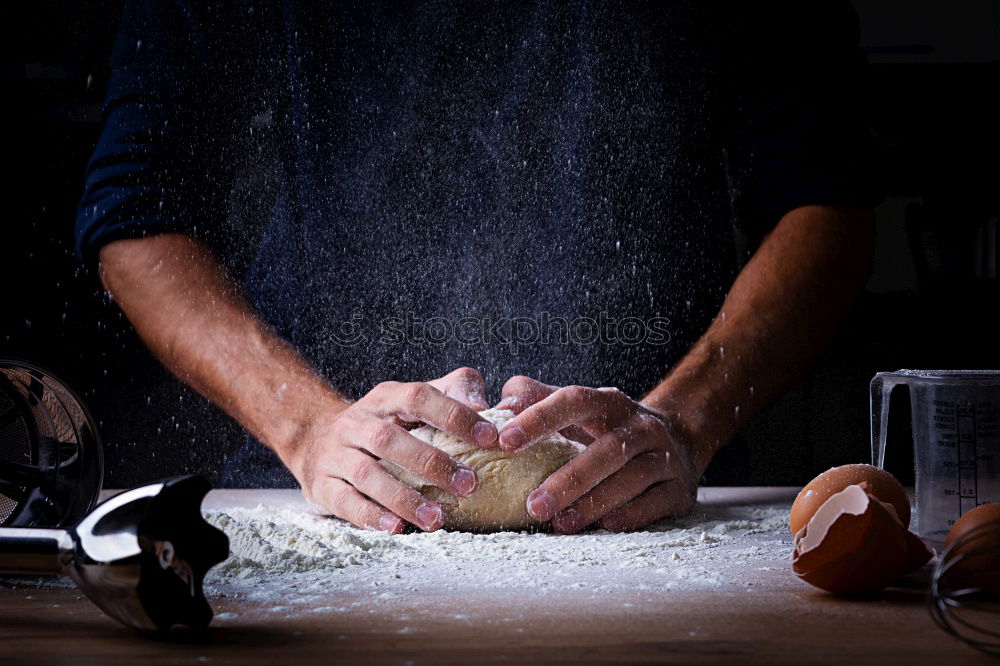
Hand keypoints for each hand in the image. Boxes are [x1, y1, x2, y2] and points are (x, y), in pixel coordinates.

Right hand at [283, 368, 497, 532]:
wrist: (314, 439)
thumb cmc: (385, 424)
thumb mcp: (413, 400)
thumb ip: (454, 390)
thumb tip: (487, 405)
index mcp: (386, 398)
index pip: (419, 396)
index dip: (454, 415)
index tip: (490, 437)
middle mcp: (357, 423)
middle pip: (389, 439)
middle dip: (431, 463)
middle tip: (469, 485)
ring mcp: (336, 455)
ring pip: (366, 475)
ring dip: (403, 498)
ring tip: (436, 519)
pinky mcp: (322, 486)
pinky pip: (344, 502)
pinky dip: (371, 517)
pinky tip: (397, 529)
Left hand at [496, 376, 698, 532]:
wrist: (680, 439)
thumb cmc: (609, 428)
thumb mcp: (580, 408)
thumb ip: (538, 398)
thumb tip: (499, 407)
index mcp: (610, 403)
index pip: (574, 401)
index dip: (540, 417)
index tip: (505, 441)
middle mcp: (642, 426)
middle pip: (607, 450)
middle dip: (569, 479)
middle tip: (533, 505)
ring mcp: (665, 457)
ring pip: (632, 478)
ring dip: (594, 503)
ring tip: (560, 523)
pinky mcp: (680, 488)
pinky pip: (655, 503)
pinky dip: (630, 515)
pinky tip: (603, 527)